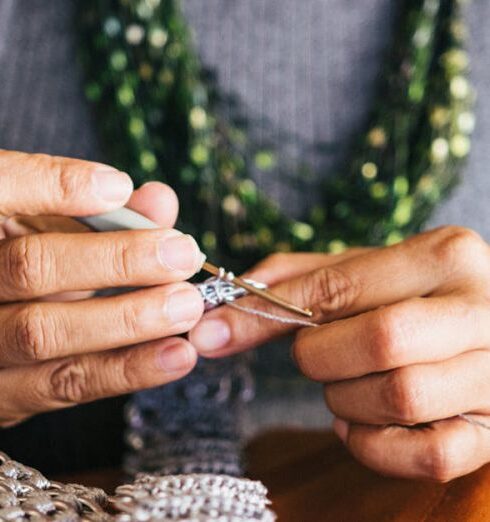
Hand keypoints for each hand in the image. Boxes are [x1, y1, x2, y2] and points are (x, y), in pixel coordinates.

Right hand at [0, 150, 204, 425]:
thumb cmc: (30, 268)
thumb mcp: (53, 232)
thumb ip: (102, 215)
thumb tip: (159, 201)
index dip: (53, 187)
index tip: (116, 186)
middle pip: (29, 268)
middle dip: (115, 259)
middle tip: (181, 253)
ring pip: (44, 332)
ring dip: (128, 318)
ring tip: (187, 304)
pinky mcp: (2, 396)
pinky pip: (64, 383)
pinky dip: (127, 369)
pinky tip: (176, 354)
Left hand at [190, 228, 489, 480]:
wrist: (484, 328)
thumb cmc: (411, 298)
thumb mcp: (363, 272)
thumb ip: (297, 280)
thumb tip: (222, 308)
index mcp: (444, 256)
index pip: (339, 285)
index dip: (269, 310)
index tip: (215, 328)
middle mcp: (480, 310)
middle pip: (377, 341)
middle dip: (320, 356)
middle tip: (314, 354)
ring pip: (399, 397)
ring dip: (346, 400)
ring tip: (345, 384)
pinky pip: (427, 455)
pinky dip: (374, 445)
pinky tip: (363, 423)